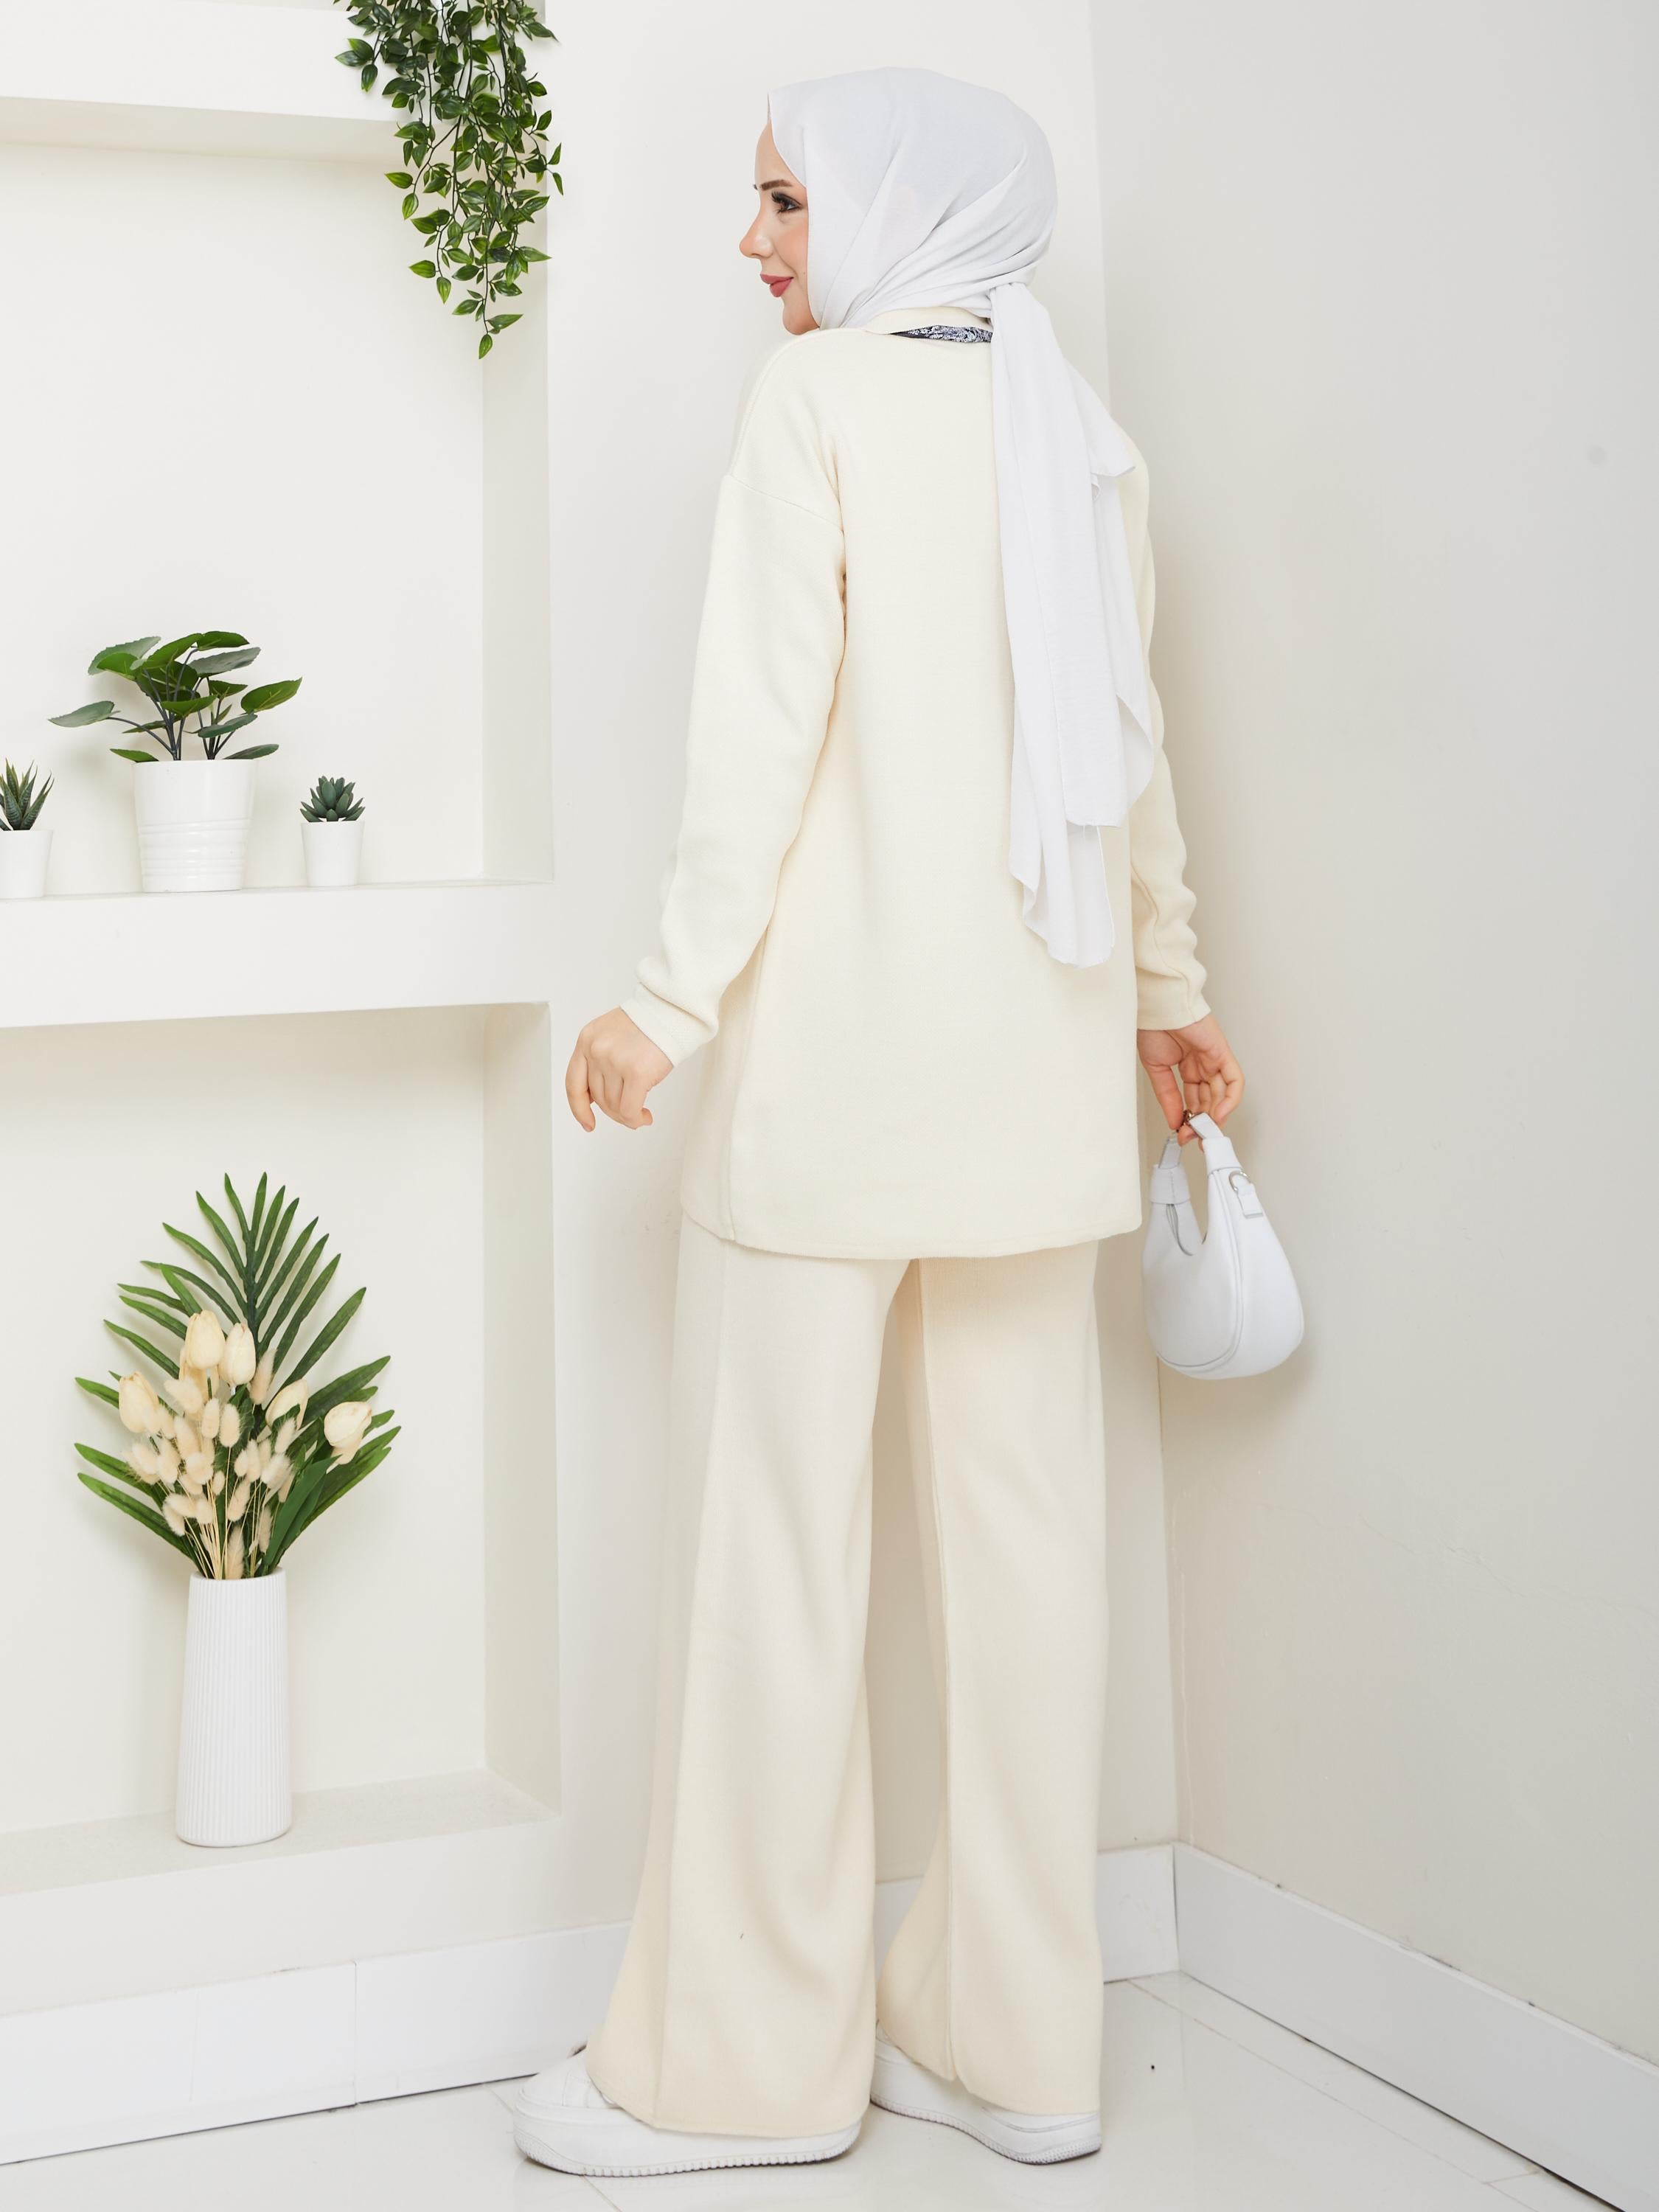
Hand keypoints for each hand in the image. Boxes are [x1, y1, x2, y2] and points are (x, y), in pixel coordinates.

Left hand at [566, 1009, 672, 1132]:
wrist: (672, 1010)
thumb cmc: (649, 1024)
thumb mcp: (611, 1036)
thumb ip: (599, 1062)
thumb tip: (598, 1100)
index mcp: (587, 1040)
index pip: (573, 1083)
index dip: (579, 1108)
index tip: (587, 1123)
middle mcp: (596, 1050)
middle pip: (598, 1098)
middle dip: (615, 1111)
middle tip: (630, 1111)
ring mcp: (614, 1061)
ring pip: (614, 1106)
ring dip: (629, 1115)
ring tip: (641, 1110)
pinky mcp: (636, 1072)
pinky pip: (629, 1110)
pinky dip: (636, 1119)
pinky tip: (645, 1115)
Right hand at [1137, 1014, 1244, 1145]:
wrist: (1157, 1007)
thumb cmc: (1153, 1027)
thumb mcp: (1157, 1070)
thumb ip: (1168, 1097)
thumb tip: (1175, 1121)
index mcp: (1186, 1066)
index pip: (1194, 1100)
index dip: (1189, 1119)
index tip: (1183, 1134)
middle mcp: (1203, 1064)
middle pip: (1210, 1101)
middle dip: (1202, 1122)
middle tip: (1194, 1137)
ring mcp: (1214, 1059)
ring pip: (1222, 1095)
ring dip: (1214, 1116)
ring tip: (1203, 1130)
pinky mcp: (1222, 1053)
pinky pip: (1234, 1081)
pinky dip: (1230, 1100)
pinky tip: (1218, 1114)